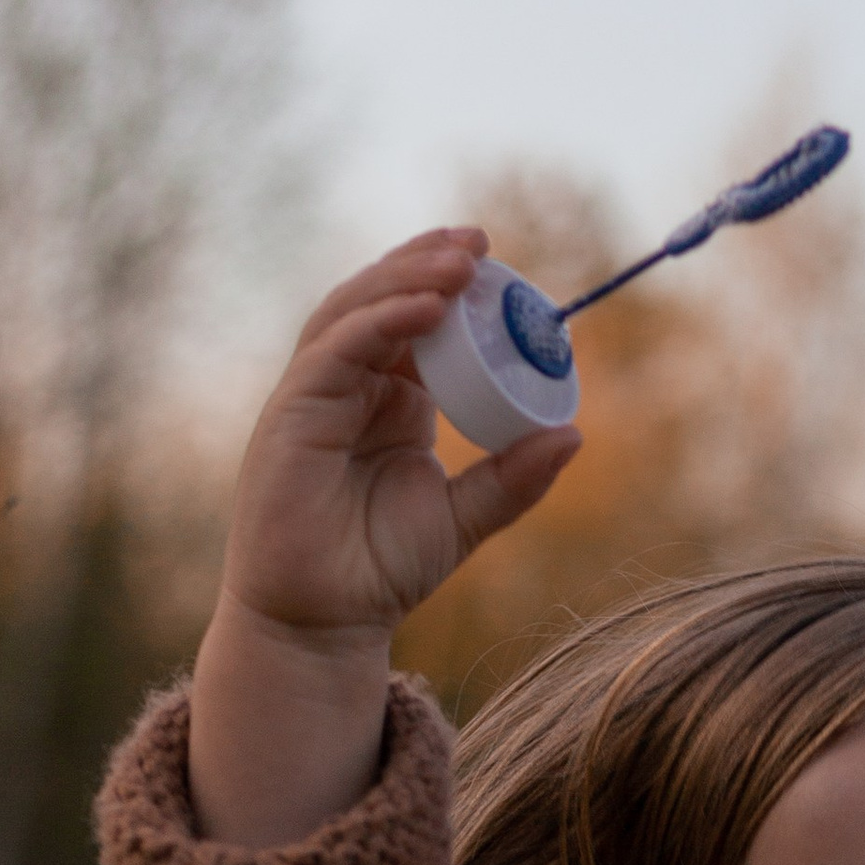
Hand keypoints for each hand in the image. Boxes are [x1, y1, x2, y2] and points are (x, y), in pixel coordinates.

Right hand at [189, 230, 579, 846]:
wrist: (322, 625)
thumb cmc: (380, 574)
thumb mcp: (464, 520)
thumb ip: (512, 479)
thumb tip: (574, 434)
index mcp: (386, 399)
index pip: (415, 320)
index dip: (450, 285)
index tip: (498, 264)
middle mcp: (347, 386)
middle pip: (381, 300)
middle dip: (428, 262)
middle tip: (480, 239)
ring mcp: (313, 395)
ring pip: (354, 311)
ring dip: (406, 278)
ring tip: (460, 260)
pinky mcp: (290, 413)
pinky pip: (336, 351)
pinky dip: (379, 324)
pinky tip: (425, 309)